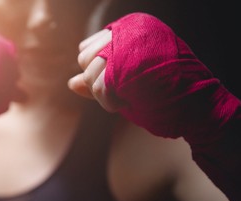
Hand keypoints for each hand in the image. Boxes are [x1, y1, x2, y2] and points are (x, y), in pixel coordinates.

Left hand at [69, 12, 237, 139]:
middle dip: (98, 82)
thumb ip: (96, 81)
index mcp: (131, 28)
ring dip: (104, 94)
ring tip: (128, 95)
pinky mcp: (128, 60)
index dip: (97, 71)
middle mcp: (129, 29)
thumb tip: (70, 83)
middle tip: (124, 90)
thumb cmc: (162, 95)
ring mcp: (129, 42)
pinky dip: (108, 101)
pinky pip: (98, 85)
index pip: (87, 48)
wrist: (195, 106)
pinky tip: (127, 101)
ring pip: (90, 72)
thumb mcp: (125, 84)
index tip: (120, 81)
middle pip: (85, 58)